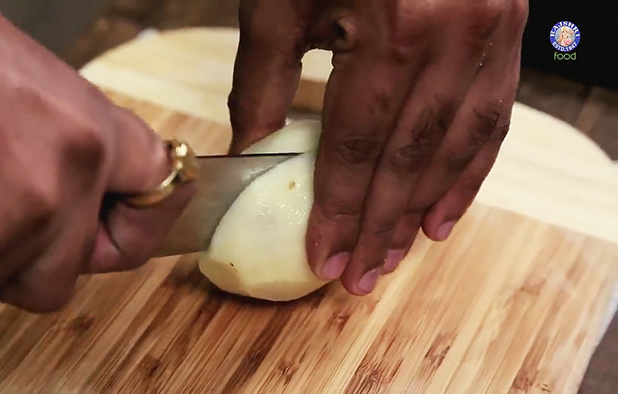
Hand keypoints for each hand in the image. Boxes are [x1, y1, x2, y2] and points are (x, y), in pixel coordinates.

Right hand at [0, 1, 193, 317]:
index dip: (145, 216)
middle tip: (11, 207)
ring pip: (2, 286)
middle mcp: (47, 194)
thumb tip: (110, 182)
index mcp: (82, 136)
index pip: (155, 193)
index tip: (135, 217)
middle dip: (43, 250)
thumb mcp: (33, 75)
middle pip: (68, 273)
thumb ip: (82, 138)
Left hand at [229, 0, 527, 294]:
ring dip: (426, 207)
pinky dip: (470, 169)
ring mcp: (491, 32)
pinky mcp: (509, 29)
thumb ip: (267, 77)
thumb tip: (255, 150)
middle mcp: (453, 36)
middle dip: (382, 224)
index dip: (342, 208)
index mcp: (391, 26)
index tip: (326, 256)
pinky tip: (447, 208)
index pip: (360, 145)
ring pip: (459, 145)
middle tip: (362, 275)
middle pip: (411, 157)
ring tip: (400, 253)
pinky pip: (494, 116)